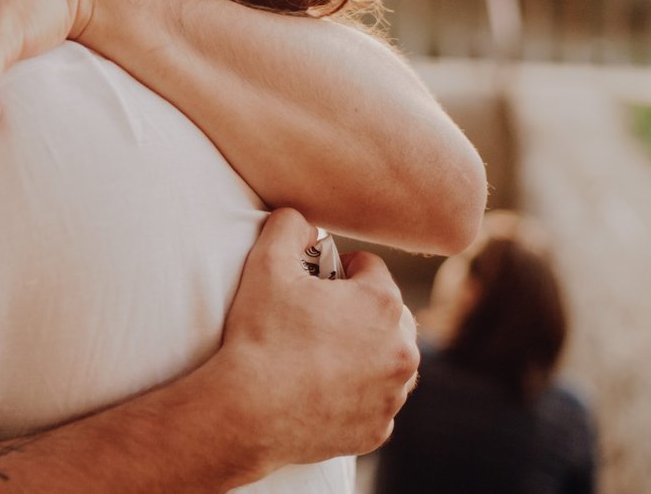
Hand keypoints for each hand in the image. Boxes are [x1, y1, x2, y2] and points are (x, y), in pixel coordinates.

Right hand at [204, 208, 418, 465]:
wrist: (248, 412)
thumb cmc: (260, 334)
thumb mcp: (265, 263)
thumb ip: (289, 225)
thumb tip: (302, 219)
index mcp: (383, 303)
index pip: (370, 268)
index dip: (338, 269)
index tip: (313, 282)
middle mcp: (402, 350)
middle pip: (389, 315)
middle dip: (359, 312)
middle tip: (317, 318)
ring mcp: (392, 395)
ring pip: (388, 361)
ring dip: (365, 353)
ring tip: (322, 354)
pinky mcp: (378, 430)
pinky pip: (374, 403)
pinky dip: (356, 396)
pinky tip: (321, 390)